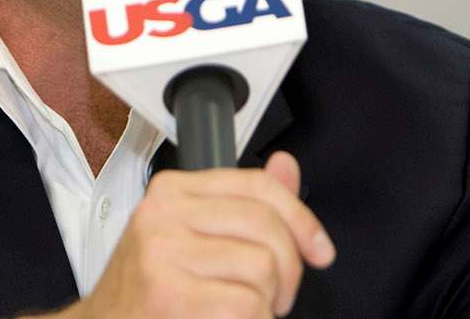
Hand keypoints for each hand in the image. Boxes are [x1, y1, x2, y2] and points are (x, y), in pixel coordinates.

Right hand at [64, 151, 334, 318]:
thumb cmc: (150, 291)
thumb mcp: (191, 235)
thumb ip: (243, 203)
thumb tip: (286, 166)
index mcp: (171, 192)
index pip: (257, 186)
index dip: (301, 218)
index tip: (320, 250)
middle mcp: (162, 215)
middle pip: (267, 228)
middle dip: (288, 270)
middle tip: (274, 296)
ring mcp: (162, 255)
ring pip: (263, 268)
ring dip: (266, 303)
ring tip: (240, 311)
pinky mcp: (170, 297)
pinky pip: (248, 306)